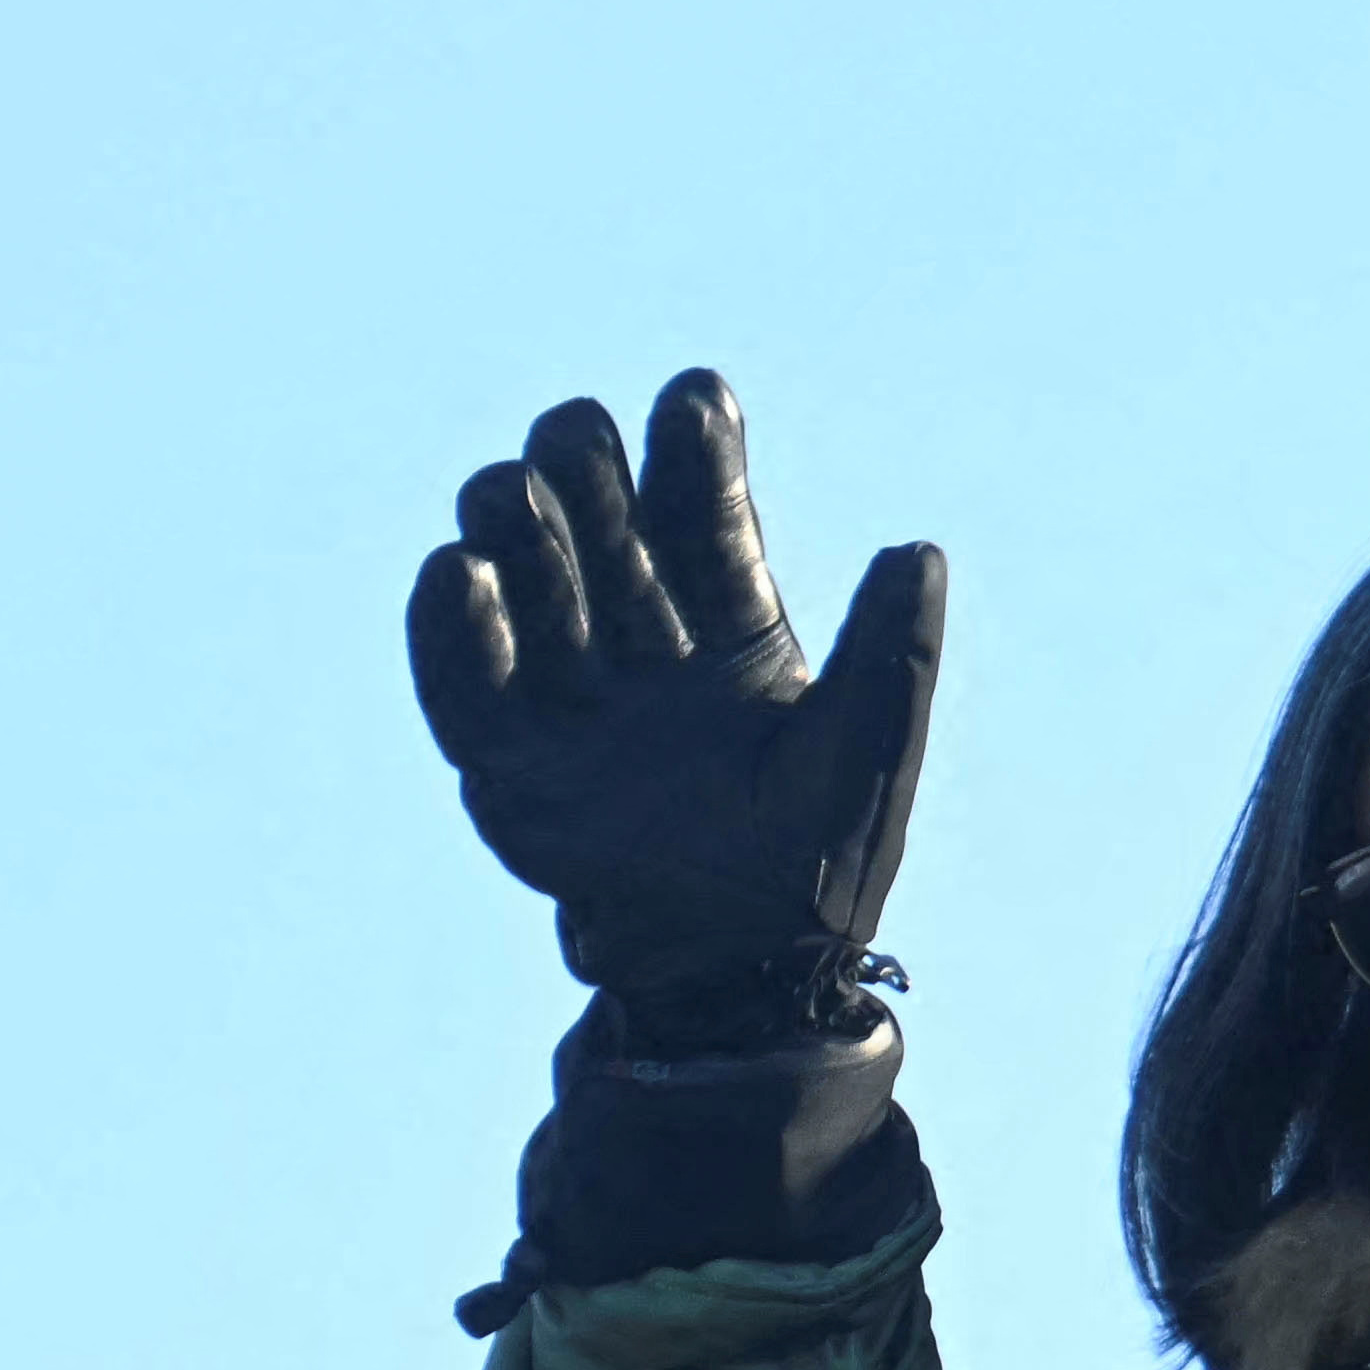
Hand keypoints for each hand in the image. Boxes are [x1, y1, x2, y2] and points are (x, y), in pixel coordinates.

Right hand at [411, 371, 947, 1005]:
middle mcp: (645, 655)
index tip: (697, 395)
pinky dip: (452, 633)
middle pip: (604, 538)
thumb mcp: (869, 755)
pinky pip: (463, 689)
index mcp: (734, 638)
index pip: (707, 525)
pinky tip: (454, 572)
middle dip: (587, 478)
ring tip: (510, 488)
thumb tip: (917, 549)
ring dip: (516, 534)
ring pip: (530, 591)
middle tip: (578, 433)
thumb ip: (893, 656)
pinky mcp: (508, 766)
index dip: (699, 458)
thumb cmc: (819, 867)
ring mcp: (572, 705)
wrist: (745, 974)